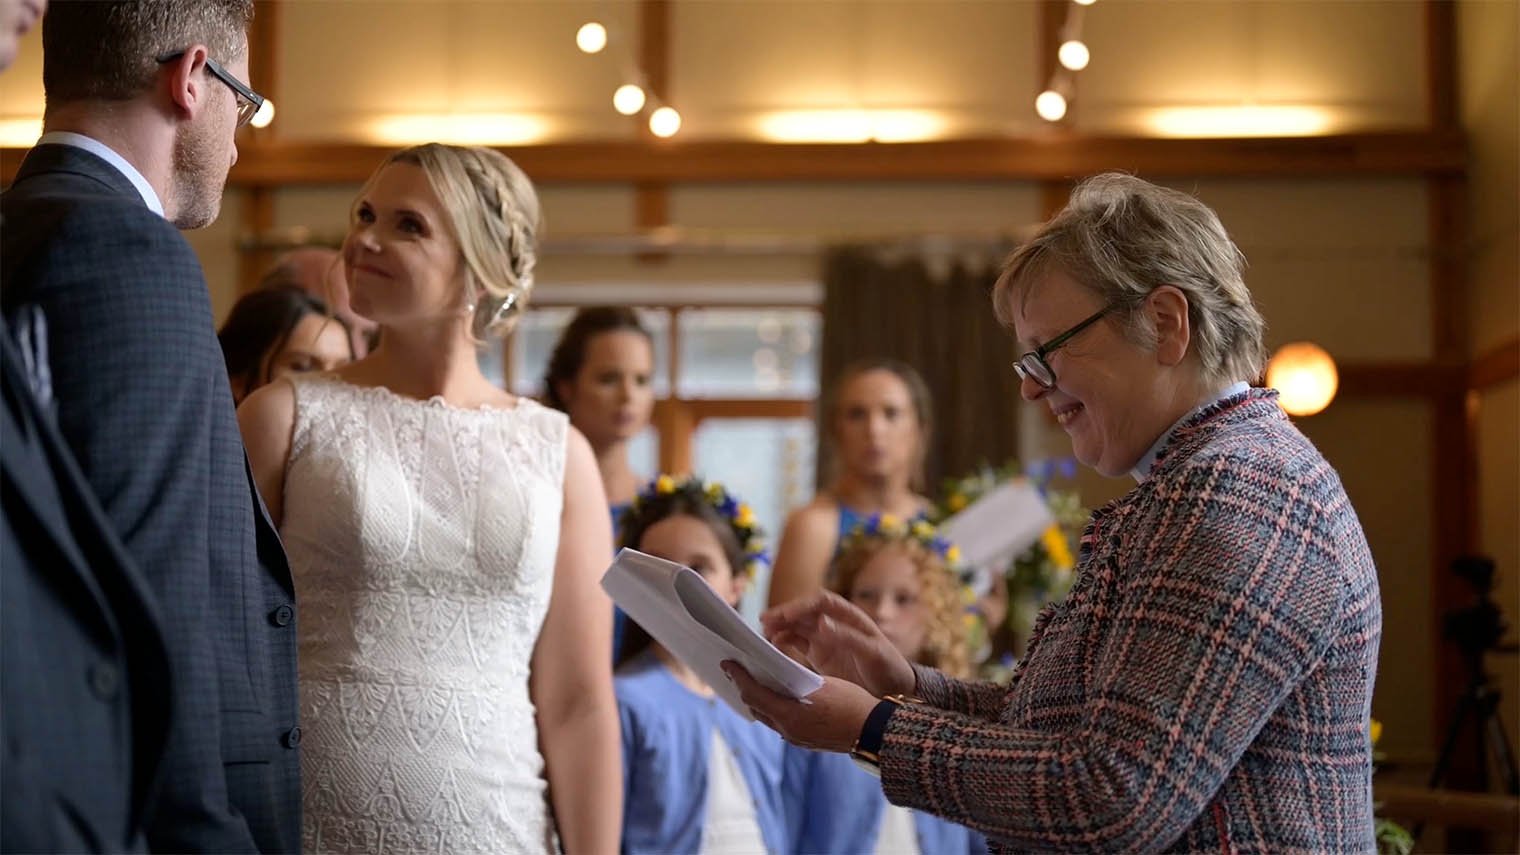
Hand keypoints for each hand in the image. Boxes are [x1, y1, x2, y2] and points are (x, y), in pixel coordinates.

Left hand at [723, 662, 878, 752]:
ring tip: (753, 682)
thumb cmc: (852, 702)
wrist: (874, 732)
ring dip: (758, 699)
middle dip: (744, 688)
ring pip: (766, 717)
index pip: (753, 693)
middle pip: (755, 707)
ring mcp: (795, 738)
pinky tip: (777, 697)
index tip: (727, 663)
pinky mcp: (804, 742)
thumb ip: (797, 679)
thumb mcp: (823, 683)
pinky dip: (773, 708)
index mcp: (790, 714)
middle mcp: (787, 730)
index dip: (738, 677)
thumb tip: (776, 672)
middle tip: (736, 670)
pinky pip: (780, 723)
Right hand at [762, 591, 915, 697]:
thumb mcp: (873, 652)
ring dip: (781, 626)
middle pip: (804, 612)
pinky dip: (784, 642)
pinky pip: (797, 643)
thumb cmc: (889, 668)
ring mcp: (825, 639)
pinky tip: (774, 646)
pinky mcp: (819, 654)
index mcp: (849, 616)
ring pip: (797, 626)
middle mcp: (834, 624)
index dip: (801, 605)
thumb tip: (821, 622)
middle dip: (785, 614)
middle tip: (764, 620)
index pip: (820, 601)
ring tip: (765, 633)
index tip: (785, 614)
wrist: (894, 691)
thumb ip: (847, 637)